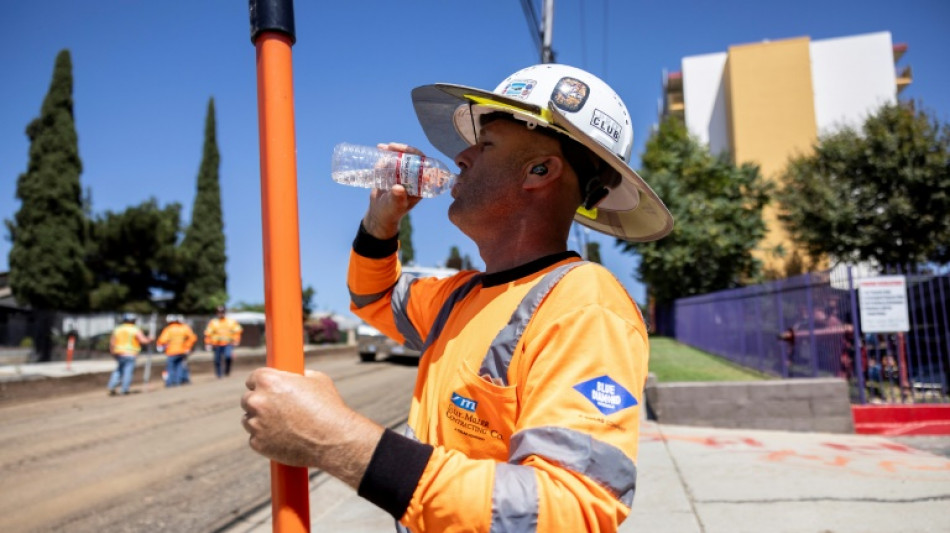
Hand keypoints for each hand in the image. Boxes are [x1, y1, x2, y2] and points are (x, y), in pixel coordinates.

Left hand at [241, 367, 383, 487]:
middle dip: (260, 403)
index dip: (261, 384)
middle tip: (275, 408)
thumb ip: (298, 376)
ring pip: (249, 420)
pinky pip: (255, 439)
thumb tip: (294, 376)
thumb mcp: (317, 380)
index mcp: (269, 381)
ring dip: (260, 421)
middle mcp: (258, 401)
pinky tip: (282, 439)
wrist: (333, 440)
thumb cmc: (328, 407)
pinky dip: (266, 439)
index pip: (253, 378)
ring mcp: (256, 424)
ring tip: (281, 425)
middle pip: (247, 399)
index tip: (267, 389)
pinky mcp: (258, 444)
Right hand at [361, 142, 423, 238]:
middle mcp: (414, 178)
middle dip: (402, 149)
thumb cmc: (390, 212)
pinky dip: (386, 154)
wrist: (379, 214)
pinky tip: (379, 149)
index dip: (416, 155)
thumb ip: (397, 199)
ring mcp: (403, 174)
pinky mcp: (393, 173)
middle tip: (390, 146)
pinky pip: (391, 160)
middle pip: (412, 158)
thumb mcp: (394, 206)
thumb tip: (398, 188)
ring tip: (382, 147)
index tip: (405, 151)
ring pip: (401, 157)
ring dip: (393, 150)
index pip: (423, 165)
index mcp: (421, 185)